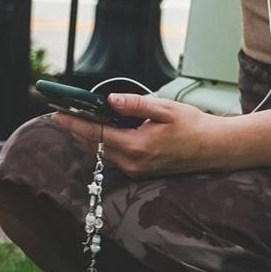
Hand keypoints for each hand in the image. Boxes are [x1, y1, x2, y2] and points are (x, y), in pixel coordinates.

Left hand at [49, 91, 222, 177]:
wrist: (214, 149)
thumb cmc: (194, 126)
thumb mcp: (165, 109)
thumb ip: (135, 105)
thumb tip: (110, 99)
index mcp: (136, 146)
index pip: (96, 133)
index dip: (74, 123)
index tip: (56, 113)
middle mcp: (132, 163)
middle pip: (94, 145)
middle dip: (77, 129)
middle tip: (60, 113)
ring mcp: (136, 170)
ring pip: (102, 152)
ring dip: (89, 136)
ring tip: (76, 119)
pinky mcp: (140, 171)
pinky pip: (114, 156)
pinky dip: (104, 143)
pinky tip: (101, 130)